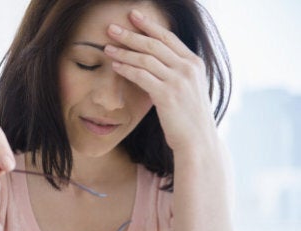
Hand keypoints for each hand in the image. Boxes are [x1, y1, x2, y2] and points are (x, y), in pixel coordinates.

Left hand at [104, 9, 217, 152]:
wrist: (198, 141)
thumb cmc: (189, 117)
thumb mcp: (188, 88)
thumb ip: (176, 72)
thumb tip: (155, 62)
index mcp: (194, 63)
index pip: (168, 37)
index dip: (149, 25)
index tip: (133, 16)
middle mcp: (188, 68)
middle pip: (154, 44)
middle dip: (130, 34)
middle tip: (111, 28)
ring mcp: (179, 81)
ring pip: (145, 58)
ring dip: (124, 51)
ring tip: (107, 47)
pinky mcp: (167, 95)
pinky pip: (141, 76)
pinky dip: (126, 69)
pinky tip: (114, 65)